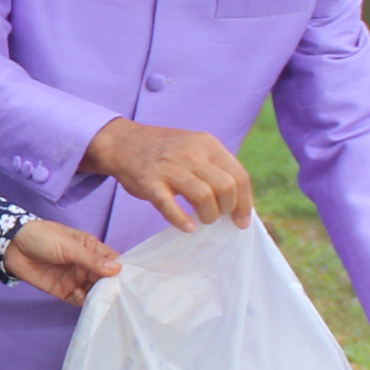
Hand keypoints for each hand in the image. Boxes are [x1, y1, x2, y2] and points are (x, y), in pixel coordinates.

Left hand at [4, 218, 121, 304]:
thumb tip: (117, 269)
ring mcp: (75, 278)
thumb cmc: (42, 237)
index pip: (112, 261)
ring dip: (97, 296)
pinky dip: (83, 301)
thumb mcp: (69, 246)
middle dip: (110, 288)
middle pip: (105, 280)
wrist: (13, 246)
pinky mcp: (63, 291)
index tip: (130, 282)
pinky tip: (81, 296)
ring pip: (93, 291)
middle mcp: (86, 265)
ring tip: (99, 298)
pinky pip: (78, 299)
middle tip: (115, 295)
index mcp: (91, 249)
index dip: (121, 271)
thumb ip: (91, 260)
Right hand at [79, 118, 253, 230]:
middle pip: (225, 187)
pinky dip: (181, 220)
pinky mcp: (150, 182)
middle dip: (228, 209)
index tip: (242, 220)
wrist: (124, 142)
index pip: (239, 175)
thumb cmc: (165, 151)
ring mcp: (170, 167)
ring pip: (204, 197)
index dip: (245, 202)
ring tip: (203, 220)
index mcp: (207, 144)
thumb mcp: (195, 147)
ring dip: (209, 216)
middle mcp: (191, 153)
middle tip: (219, 218)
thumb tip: (238, 201)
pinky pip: (170, 206)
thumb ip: (215, 167)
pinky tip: (187, 227)